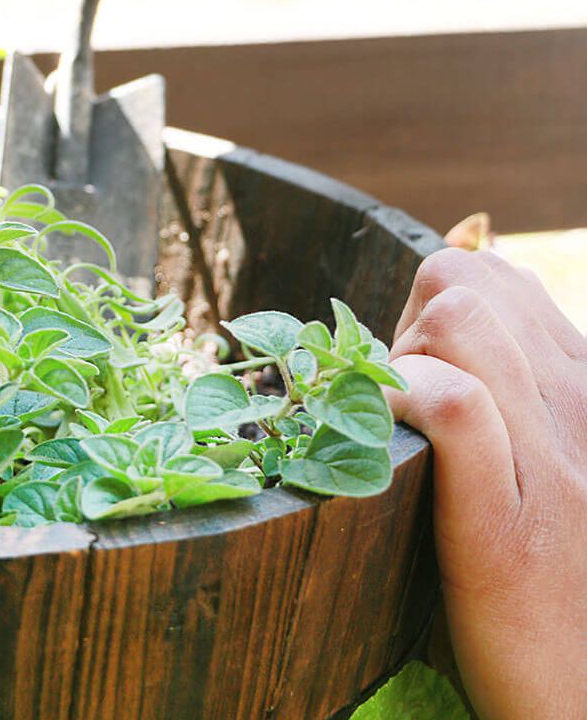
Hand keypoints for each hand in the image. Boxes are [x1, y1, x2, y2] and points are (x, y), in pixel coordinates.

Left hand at [388, 248, 586, 719]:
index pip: (488, 276)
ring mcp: (554, 461)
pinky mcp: (509, 527)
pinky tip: (386, 442)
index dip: (425, 311)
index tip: (410, 372)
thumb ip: (502, 390)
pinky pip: (453, 404)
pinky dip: (402, 401)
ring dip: (400, 358)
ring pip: (458, 317)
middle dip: (405, 324)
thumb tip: (439, 329)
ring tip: (394, 426)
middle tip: (395, 400)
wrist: (581, 692)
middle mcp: (578, 404)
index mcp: (581, 386)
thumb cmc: (548, 575)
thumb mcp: (541, 459)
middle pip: (459, 281)